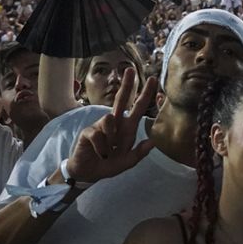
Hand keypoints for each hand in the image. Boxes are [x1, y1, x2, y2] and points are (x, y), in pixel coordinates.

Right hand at [64, 70, 157, 185]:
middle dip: (126, 85)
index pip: (137, 108)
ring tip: (109, 152)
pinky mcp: (89, 132)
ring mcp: (100, 126)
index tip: (152, 81)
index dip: (145, 96)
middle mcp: (114, 124)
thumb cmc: (108, 165)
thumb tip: (154, 141)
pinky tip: (100, 154)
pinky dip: (101, 147)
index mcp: (127, 129)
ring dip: (111, 138)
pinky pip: (98, 134)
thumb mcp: (128, 161)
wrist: (88, 173)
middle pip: (120, 99)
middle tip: (130, 70)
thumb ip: (140, 152)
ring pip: (110, 118)